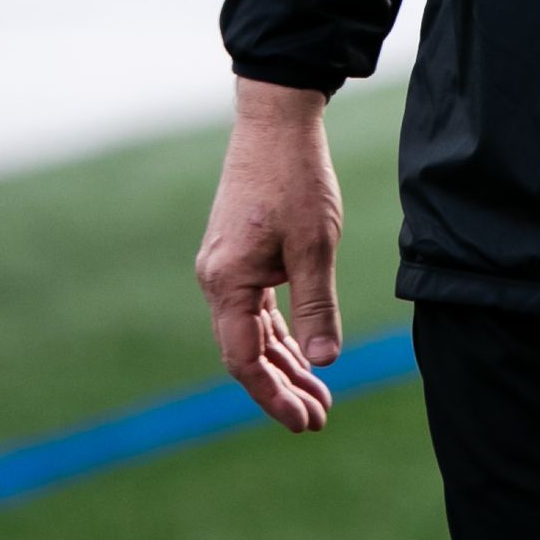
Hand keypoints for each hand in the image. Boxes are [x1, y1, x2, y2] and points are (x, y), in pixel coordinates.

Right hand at [195, 78, 344, 431]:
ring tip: (318, 392)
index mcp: (226, 282)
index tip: (306, 420)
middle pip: (248, 351)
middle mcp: (216, 279)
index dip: (275, 396)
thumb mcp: (315, 245)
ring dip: (284, 361)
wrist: (276, 119)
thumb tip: (323, 361)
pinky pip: (256, 307)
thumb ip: (316, 306)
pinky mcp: (238, 252)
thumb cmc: (295, 178)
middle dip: (283, 386)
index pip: (245, 361)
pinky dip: (280, 331)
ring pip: (253, 331)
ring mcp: (225, 266)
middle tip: (319, 416)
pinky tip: (303, 350)